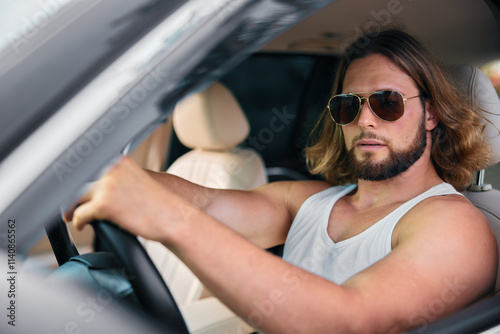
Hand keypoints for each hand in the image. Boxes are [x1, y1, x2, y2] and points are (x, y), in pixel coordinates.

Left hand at [64, 156, 195, 242]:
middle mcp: (111, 169)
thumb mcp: (137, 180)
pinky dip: (78, 221)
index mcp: (119, 162)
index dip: (76, 180)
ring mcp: (107, 186)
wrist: (173, 217)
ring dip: (71, 208)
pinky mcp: (104, 205)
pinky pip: (80, 214)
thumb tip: (95, 185)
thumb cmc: (158, 204)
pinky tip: (83, 225)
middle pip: (77, 180)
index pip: (87, 167)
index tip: (70, 189)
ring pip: (75, 196)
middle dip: (70, 194)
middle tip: (68, 206)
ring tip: (72, 216)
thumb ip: (116, 178)